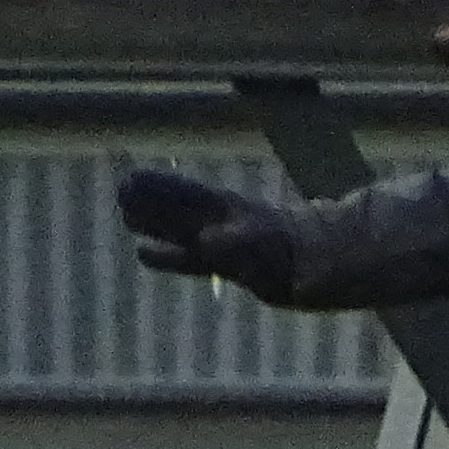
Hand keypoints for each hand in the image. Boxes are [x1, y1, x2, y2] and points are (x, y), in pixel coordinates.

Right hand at [116, 164, 299, 297]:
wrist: (327, 264)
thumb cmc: (297, 253)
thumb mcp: (271, 249)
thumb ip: (240, 245)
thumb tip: (208, 244)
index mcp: (228, 212)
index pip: (185, 197)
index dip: (158, 191)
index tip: (128, 184)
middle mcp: (221, 222)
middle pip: (178, 209)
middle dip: (150, 203)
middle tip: (121, 192)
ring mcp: (223, 241)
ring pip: (179, 230)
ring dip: (154, 225)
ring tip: (127, 218)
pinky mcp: (228, 265)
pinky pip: (187, 258)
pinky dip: (165, 255)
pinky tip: (144, 254)